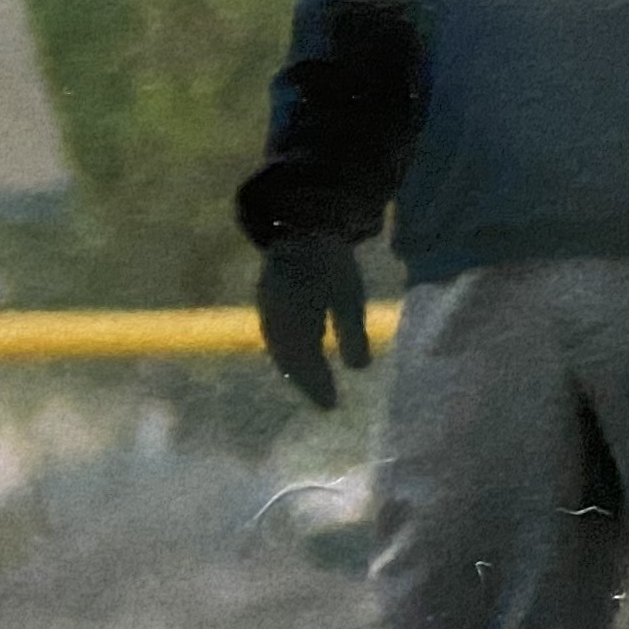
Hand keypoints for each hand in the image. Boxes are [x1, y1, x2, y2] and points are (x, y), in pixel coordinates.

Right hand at [255, 234, 372, 410]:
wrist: (301, 222)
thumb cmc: (329, 260)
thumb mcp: (347, 296)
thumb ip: (351, 331)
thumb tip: (359, 368)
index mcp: (291, 321)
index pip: (302, 362)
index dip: (316, 385)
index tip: (331, 406)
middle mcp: (274, 319)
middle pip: (288, 358)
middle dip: (305, 380)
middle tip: (323, 401)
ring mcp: (269, 307)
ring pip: (281, 346)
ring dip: (295, 367)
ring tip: (311, 382)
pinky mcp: (271, 297)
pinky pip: (277, 333)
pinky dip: (290, 349)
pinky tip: (302, 351)